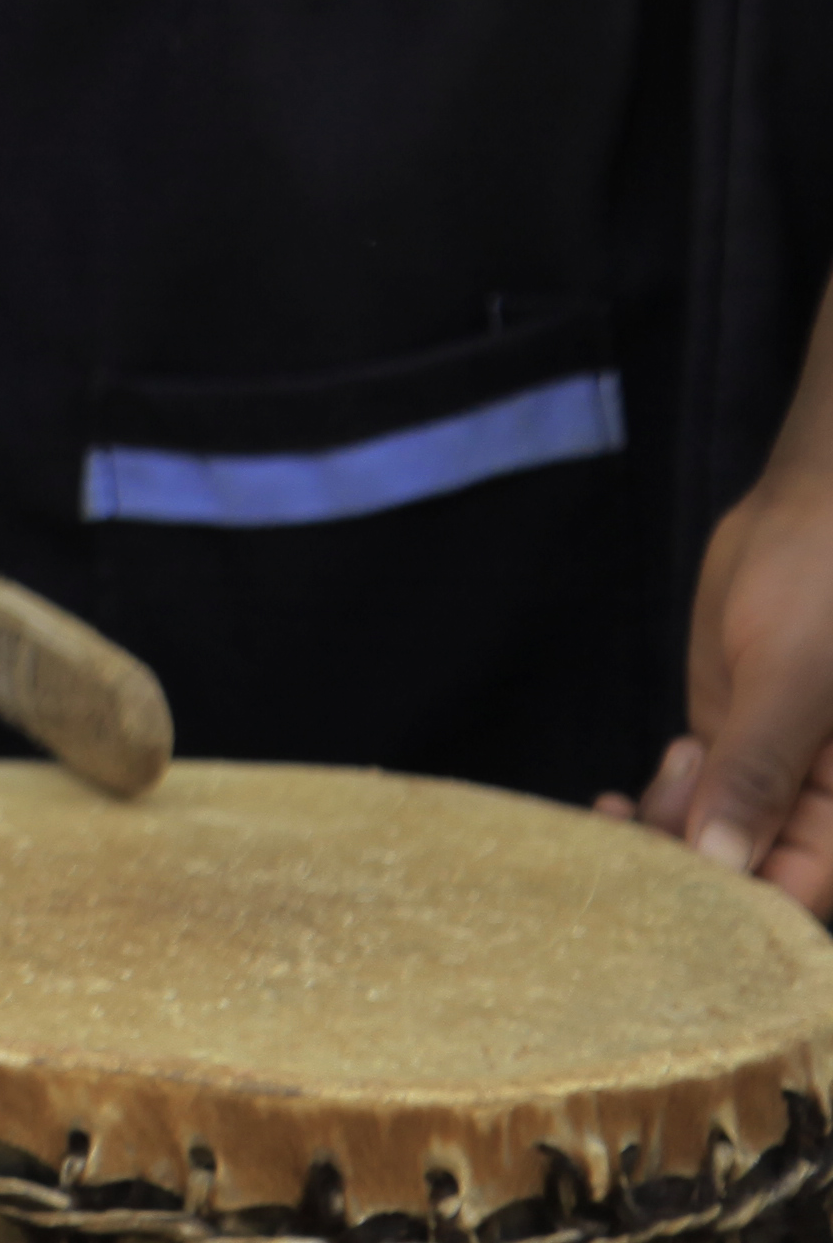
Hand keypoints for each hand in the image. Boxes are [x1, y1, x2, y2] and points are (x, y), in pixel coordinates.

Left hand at [615, 456, 832, 911]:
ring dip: (659, 845)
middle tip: (612, 866)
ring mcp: (775, 779)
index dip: (738, 911)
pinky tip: (619, 801)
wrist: (812, 511)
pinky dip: (654, 813)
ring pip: (715, 845)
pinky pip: (695, 802)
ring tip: (628, 807)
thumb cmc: (823, 583)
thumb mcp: (793, 678)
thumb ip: (761, 770)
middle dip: (683, 880)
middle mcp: (823, 807)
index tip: (660, 913)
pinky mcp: (732, 747)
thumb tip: (725, 862)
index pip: (802, 893)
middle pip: (755, 878)